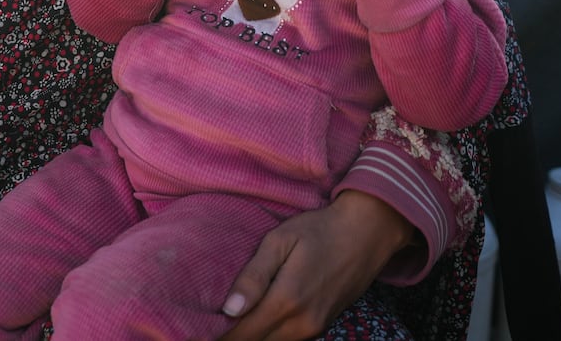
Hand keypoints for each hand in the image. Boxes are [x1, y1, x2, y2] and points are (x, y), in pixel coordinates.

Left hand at [217, 190, 419, 340]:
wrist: (367, 233)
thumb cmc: (319, 230)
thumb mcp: (280, 241)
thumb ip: (254, 276)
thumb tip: (228, 310)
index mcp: (287, 301)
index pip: (241, 334)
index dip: (216, 335)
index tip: (194, 329)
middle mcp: (302, 324)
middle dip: (229, 337)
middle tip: (203, 326)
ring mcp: (315, 329)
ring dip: (248, 336)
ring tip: (225, 323)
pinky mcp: (321, 327)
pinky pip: (286, 340)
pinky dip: (267, 335)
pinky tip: (253, 320)